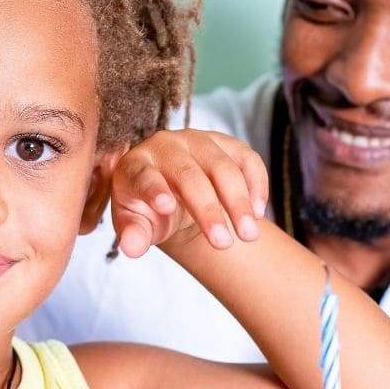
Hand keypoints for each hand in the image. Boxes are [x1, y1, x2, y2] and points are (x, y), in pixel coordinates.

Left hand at [107, 129, 269, 257]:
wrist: (174, 192)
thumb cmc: (149, 210)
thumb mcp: (137, 224)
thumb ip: (132, 235)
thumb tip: (130, 248)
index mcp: (136, 165)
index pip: (143, 175)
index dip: (154, 189)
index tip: (166, 207)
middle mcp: (166, 146)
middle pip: (188, 174)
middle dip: (208, 210)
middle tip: (223, 243)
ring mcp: (198, 141)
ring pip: (222, 166)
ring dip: (238, 201)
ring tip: (248, 235)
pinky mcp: (226, 143)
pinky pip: (247, 158)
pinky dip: (256, 184)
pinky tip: (258, 213)